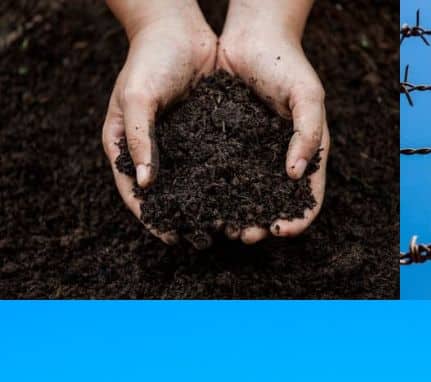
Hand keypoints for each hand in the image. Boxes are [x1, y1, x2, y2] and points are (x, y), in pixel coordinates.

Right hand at [102, 1, 216, 243]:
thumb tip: (146, 185)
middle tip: (202, 240)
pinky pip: (213, 165)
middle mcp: (151, 150)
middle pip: (164, 194)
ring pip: (191, 184)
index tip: (169, 237)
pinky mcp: (204, 136)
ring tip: (225, 227)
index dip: (150, 216)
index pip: (133, 191)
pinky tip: (242, 198)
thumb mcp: (139, 97)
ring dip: (207, 206)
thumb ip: (140, 138)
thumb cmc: (150, 59)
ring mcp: (178, 145)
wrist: (179, 29)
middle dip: (182, 219)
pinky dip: (224, 183)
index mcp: (124, 145)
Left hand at [218, 0, 328, 243]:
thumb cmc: (287, 63)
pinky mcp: (229, 143)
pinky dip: (216, 191)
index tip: (280, 230)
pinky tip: (203, 201)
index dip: (298, 219)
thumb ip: (307, 135)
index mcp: (308, 153)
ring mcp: (255, 153)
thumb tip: (295, 176)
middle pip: (276, 204)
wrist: (253, 34)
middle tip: (244, 235)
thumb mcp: (308, 96)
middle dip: (262, 224)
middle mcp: (282, 159)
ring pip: (248, 194)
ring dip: (237, 214)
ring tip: (222, 227)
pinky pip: (224, 173)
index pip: (309, 197)